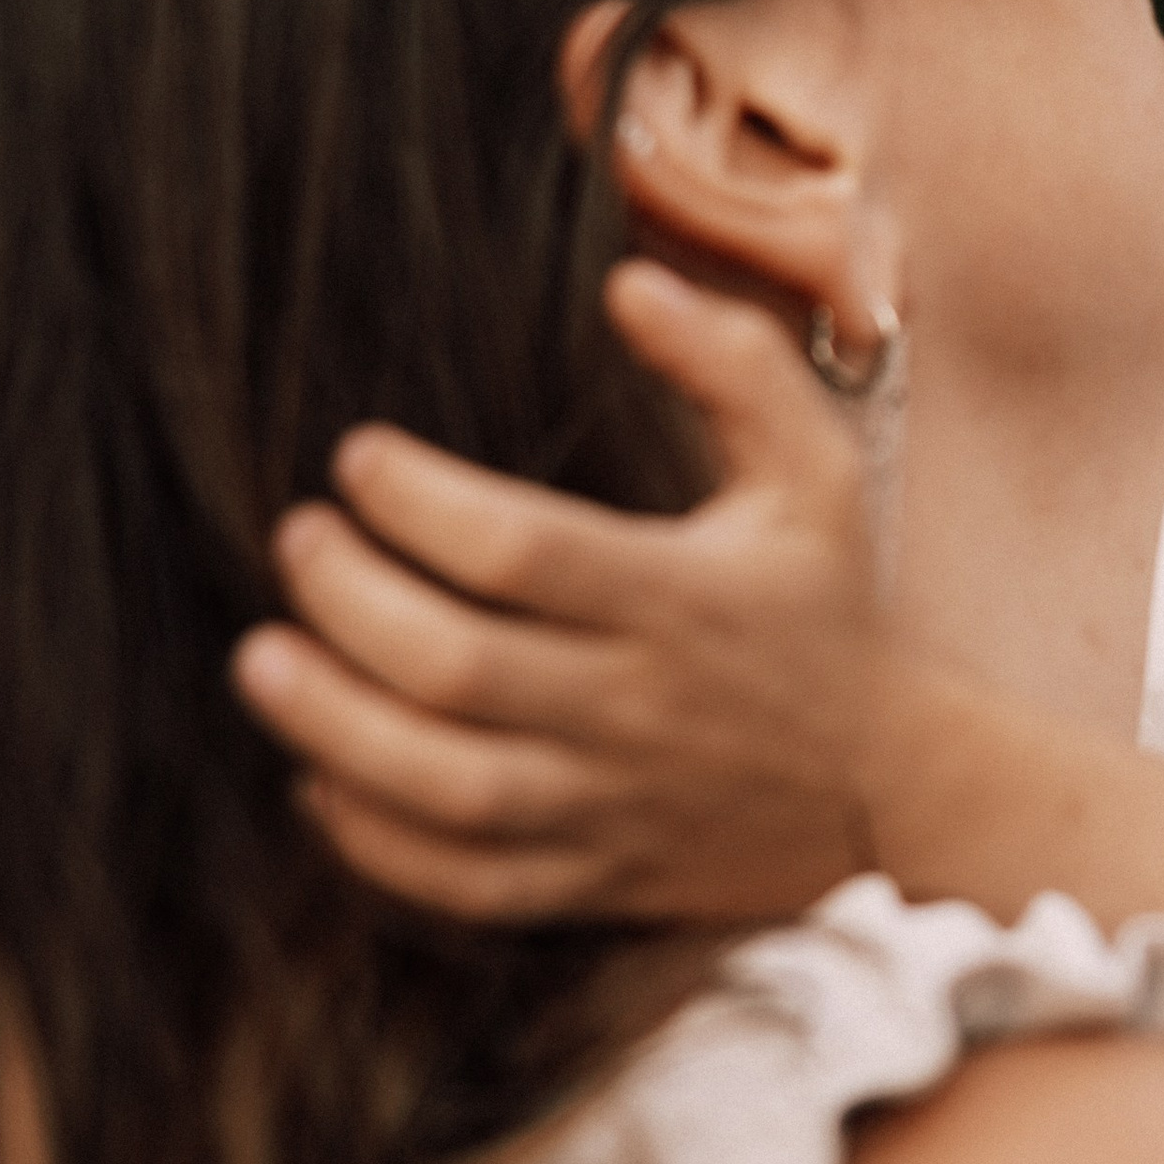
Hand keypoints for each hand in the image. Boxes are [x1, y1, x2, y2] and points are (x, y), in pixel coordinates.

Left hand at [232, 264, 886, 925]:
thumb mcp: (817, 470)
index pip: (520, 551)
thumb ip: (734, 361)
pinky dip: (375, 840)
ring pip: (443, 785)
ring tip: (265, 658)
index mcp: (687, 599)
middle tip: (297, 539)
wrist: (898, 792)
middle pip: (457, 667)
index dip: (417, 502)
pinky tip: (321, 776)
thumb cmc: (833, 610)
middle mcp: (642, 709)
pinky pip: (463, 881)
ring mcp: (615, 806)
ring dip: (332, 725)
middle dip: (348, 599)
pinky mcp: (595, 878)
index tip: (359, 457)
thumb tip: (627, 283)